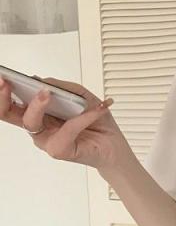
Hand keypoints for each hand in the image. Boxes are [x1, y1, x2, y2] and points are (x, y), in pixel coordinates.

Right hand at [0, 75, 133, 172]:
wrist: (115, 145)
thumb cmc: (97, 122)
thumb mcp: (81, 96)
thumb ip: (61, 87)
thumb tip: (40, 81)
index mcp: (38, 112)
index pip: (11, 102)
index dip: (2, 90)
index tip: (2, 75)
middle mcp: (38, 126)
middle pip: (8, 114)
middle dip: (2, 97)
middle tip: (6, 82)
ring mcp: (46, 140)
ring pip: (31, 121)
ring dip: (38, 104)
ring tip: (48, 93)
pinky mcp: (59, 150)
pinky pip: (65, 130)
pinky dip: (81, 117)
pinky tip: (95, 110)